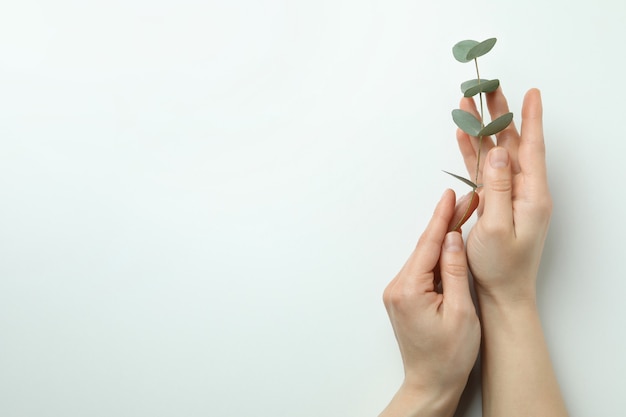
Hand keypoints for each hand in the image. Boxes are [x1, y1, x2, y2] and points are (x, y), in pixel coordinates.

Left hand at [380, 190, 479, 416]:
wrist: (431, 382)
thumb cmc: (449, 356)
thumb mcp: (461, 312)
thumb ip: (455, 271)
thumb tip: (453, 238)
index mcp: (408, 290)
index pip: (427, 245)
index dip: (442, 218)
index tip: (451, 196)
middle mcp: (397, 288)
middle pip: (424, 247)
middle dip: (446, 223)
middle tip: (467, 201)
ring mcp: (398, 292)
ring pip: (424, 257)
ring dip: (443, 238)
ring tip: (464, 216)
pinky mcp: (403, 297)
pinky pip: (422, 269)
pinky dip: (438, 257)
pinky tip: (451, 244)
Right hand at [456, 88, 551, 303]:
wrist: (502, 291)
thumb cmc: (502, 266)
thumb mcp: (497, 227)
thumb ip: (499, 188)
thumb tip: (498, 152)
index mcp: (532, 195)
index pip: (532, 148)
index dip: (530, 119)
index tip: (531, 92)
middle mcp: (523, 191)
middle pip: (511, 144)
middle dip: (499, 115)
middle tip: (489, 88)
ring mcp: (509, 195)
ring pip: (494, 154)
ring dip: (481, 130)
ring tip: (468, 106)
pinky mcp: (495, 202)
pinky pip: (482, 171)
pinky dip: (472, 153)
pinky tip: (463, 138)